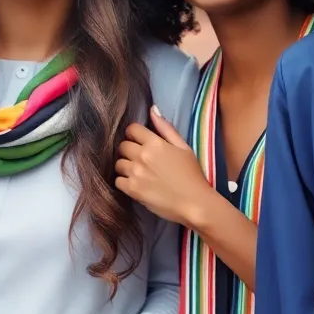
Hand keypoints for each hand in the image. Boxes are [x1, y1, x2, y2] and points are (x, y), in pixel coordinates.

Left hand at [115, 106, 217, 228]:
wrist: (195, 204)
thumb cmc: (192, 175)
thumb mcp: (183, 147)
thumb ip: (166, 128)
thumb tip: (152, 109)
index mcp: (155, 143)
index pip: (131, 129)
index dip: (134, 134)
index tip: (139, 141)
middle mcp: (142, 156)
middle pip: (122, 146)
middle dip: (129, 150)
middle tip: (139, 159)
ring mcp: (136, 173)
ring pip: (118, 163)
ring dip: (125, 166)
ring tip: (137, 173)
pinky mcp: (132, 190)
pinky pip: (117, 180)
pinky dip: (124, 182)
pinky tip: (134, 184)